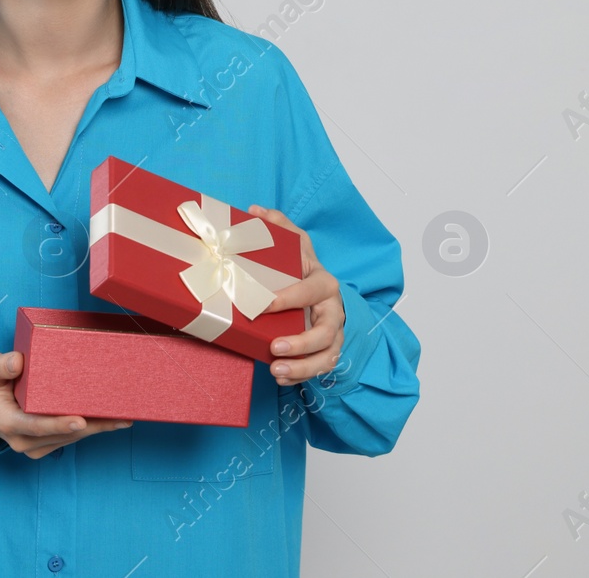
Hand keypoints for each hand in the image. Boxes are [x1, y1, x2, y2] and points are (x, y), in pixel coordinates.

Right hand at [0, 350, 131, 458]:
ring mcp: (32, 445)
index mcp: (8, 422)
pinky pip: (68, 438)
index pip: (37, 426)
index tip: (81, 420)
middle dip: (93, 426)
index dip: (59, 424)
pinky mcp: (41, 444)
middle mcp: (21, 440)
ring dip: (96, 429)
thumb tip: (19, 361)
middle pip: (63, 434)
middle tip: (122, 416)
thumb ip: (0, 366)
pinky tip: (109, 419)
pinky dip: (88, 429)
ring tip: (123, 417)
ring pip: (70, 438)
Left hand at [248, 204, 344, 386]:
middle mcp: (333, 309)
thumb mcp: (293, 243)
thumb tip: (254, 211)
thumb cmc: (301, 267)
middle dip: (302, 342)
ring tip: (276, 370)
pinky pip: (320, 368)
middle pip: (328, 330)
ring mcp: (333, 333)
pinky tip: (280, 376)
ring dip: (303, 366)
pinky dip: (301, 376)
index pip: (313, 290)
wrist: (318, 289)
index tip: (264, 304)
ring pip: (328, 355)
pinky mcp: (327, 350)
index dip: (291, 298)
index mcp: (324, 282)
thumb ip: (277, 226)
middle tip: (274, 347)